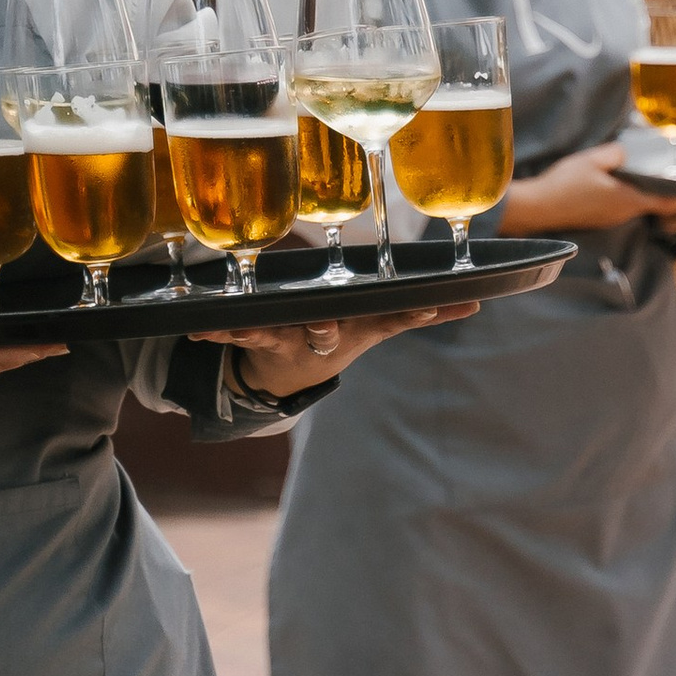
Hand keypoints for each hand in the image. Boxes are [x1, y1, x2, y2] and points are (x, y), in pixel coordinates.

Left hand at [236, 303, 477, 397]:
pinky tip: (199, 331)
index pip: (389, 321)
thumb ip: (421, 313)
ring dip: (258, 334)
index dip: (409, 317)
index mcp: (357, 328)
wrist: (293, 373)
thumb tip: (475, 302)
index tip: (426, 311)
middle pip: (328, 331)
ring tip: (240, 330)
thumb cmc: (339, 334)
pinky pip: (237, 334)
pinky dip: (217, 333)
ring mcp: (289, 340)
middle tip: (325, 325)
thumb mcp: (379, 326)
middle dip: (326, 328)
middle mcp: (324, 336)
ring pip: (276, 335)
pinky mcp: (259, 338)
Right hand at [498, 144, 675, 236]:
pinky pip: (626, 205)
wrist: (537, 208)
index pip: (668, 203)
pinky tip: (632, 183)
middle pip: (657, 205)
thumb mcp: (593, 160)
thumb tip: (629, 152)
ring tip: (666, 179)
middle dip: (675, 196)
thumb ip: (617, 154)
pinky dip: (636, 195)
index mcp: (629, 201)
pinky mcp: (600, 216)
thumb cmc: (564, 185)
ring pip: (641, 205)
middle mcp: (625, 213)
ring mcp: (612, 217)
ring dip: (655, 195)